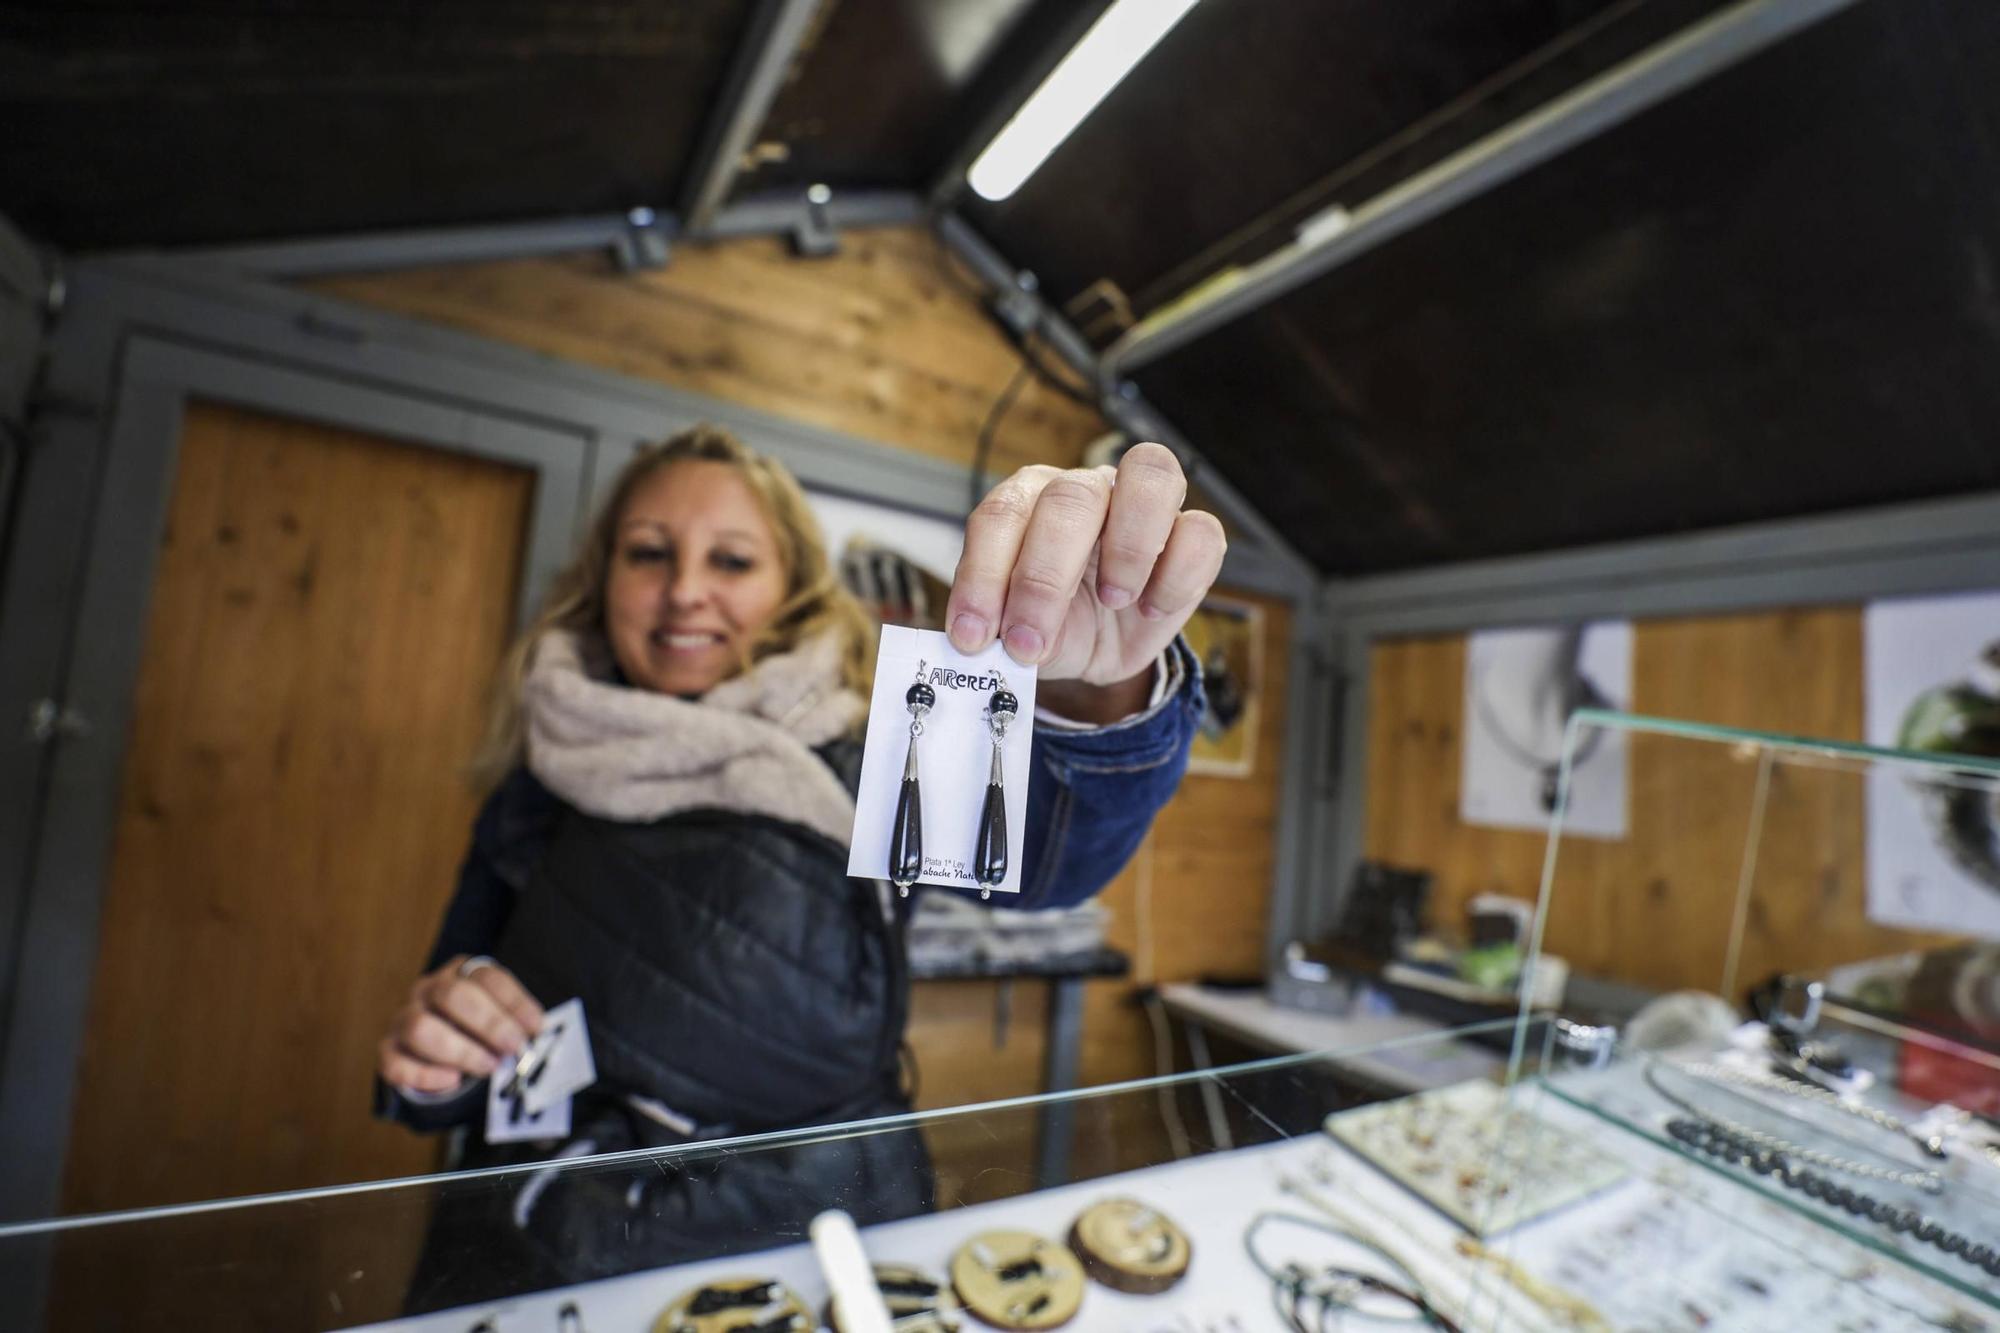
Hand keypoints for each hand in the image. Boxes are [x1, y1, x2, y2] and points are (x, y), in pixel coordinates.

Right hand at [377, 956, 544, 1093]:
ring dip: (460, 1051)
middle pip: (452, 995)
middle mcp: (428, 990)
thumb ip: (515, 1025)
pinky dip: (427, 1075)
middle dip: (489, 1023)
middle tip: (512, 1047)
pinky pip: (397, 1063)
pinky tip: (453, 1081)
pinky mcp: (388, 1050)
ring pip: (421, 1028)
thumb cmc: (477, 1031)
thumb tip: (535, 1036)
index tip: (535, 1027)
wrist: (438, 1053)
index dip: (513, 1002)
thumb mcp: (499, 1019)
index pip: (486, 977)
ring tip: (487, 1066)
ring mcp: (404, 1018)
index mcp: (460, 974)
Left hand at [947, 443, 1225, 687]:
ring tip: (1113, 600)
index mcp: (1029, 500)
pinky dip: (1175, 576)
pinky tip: (1150, 609)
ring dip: (1129, 547)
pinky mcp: (1193, 537)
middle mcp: (1086, 489)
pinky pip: (1201, 532)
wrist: (1095, 650)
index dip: (984, 575)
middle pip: (1072, 496)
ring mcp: (1145, 505)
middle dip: (1044, 578)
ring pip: (1151, 473)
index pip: (1002, 514)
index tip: (974, 634)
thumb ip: (996, 628)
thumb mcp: (1013, 633)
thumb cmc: (1050, 625)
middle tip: (1029, 639)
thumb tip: (983, 643)